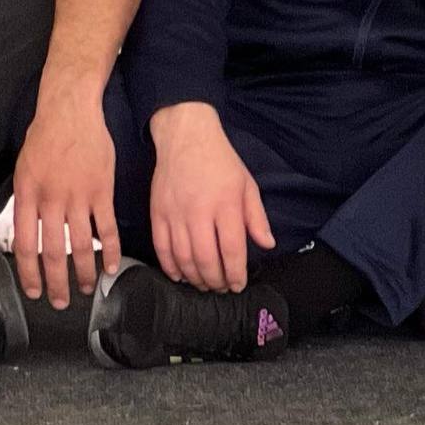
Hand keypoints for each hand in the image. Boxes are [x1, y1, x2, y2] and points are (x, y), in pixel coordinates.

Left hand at [11, 90, 122, 309]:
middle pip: (53, 252)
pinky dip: (110, 251)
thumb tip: (27, 231)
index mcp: (27, 194)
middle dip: (56, 283)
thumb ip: (26, 200)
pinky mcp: (101, 191)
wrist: (70, 109)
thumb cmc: (45, 136)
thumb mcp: (23, 167)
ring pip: (80, 245)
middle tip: (60, 302)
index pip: (24, 244)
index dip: (29, 272)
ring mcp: (77, 196)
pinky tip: (112, 267)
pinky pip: (106, 228)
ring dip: (84, 273)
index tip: (33, 291)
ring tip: (88, 290)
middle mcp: (51, 199)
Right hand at [148, 103, 273, 292]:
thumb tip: (266, 244)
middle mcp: (199, 211)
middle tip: (221, 288)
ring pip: (183, 258)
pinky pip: (161, 248)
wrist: (186, 136)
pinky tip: (180, 275)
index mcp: (225, 204)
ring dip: (195, 278)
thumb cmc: (220, 161)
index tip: (238, 285)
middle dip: (216, 281)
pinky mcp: (157, 212)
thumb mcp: (247, 185)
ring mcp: (175, 213)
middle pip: (206, 259)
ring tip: (204, 284)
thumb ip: (257, 217)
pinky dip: (170, 267)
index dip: (236, 274)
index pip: (232, 250)